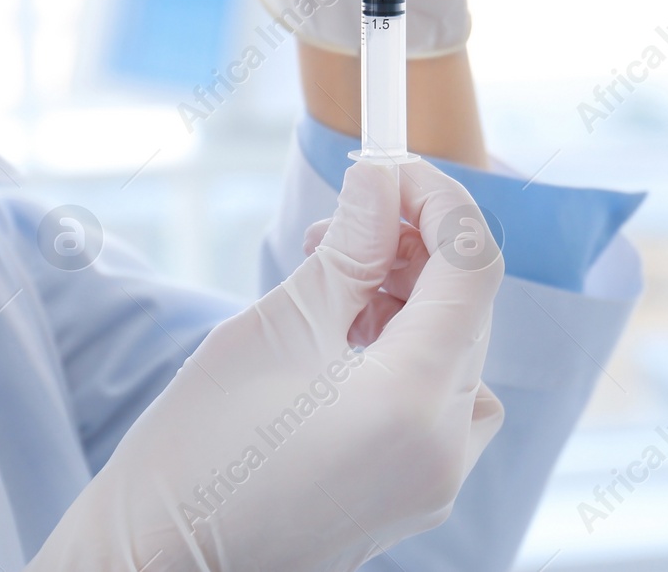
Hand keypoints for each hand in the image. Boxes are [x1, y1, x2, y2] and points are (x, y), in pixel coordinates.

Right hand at [28, 160, 505, 571]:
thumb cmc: (193, 457)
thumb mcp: (273, 329)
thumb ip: (348, 250)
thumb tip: (381, 181)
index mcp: (415, 402)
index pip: (474, 267)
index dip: (440, 203)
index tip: (393, 170)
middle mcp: (446, 449)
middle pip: (468, 312)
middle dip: (416, 250)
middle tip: (347, 221)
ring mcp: (436, 482)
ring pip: (458, 355)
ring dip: (411, 301)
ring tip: (334, 283)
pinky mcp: (414, 497)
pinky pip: (439, 404)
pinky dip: (408, 355)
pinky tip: (344, 341)